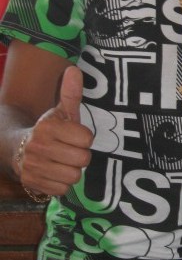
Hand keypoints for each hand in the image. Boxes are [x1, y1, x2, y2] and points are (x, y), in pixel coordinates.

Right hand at [18, 67, 93, 197]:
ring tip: (63, 162)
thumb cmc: (49, 129)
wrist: (16, 148)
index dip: (84, 138)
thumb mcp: (60, 111)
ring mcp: (34, 167)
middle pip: (83, 159)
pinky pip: (63, 190)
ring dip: (72, 171)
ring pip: (74, 176)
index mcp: (48, 126)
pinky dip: (62, 184)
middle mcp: (38, 146)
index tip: (74, 136)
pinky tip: (55, 173)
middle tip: (70, 151)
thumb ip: (71, 92)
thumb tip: (74, 69)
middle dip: (80, 156)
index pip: (86, 138)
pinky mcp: (32, 183)